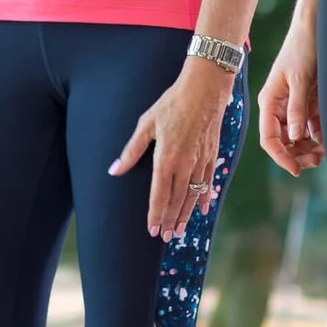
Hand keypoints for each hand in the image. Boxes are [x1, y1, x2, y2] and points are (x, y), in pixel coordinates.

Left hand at [111, 57, 234, 240]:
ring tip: (180, 230)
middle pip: (176, 200)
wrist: (205, 89)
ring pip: (192, 195)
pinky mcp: (212, 156)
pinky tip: (202, 209)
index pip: (159, 194)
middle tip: (165, 237)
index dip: (155, 214)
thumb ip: (131, 150)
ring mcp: (200, 162)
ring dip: (185, 214)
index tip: (152, 230)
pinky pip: (208, 183)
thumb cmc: (172, 103)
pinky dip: (204, 198)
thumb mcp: (147, 124)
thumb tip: (114, 170)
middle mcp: (184, 165)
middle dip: (170, 220)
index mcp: (166, 158)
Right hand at [258, 15, 324, 175]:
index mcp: (270, 101)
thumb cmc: (303, 47)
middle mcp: (280, 106)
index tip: (296, 170)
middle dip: (297, 154)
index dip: (280, 157)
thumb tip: (294, 138)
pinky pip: (312, 127)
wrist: (317, 26)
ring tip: (325, 152)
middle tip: (316, 160)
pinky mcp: (310, 102)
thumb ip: (297, 108)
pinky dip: (320, 136)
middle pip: (284, 142)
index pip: (269, 138)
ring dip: (310, 148)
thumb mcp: (300, 78)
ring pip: (298, 138)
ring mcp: (295, 105)